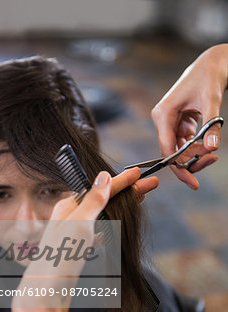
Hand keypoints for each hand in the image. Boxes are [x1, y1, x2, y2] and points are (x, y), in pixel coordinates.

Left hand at [11, 167, 157, 311]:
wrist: (45, 295)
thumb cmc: (59, 258)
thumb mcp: (78, 224)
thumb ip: (92, 201)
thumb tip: (103, 177)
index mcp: (68, 207)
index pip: (100, 188)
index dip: (122, 181)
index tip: (139, 173)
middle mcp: (70, 218)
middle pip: (104, 200)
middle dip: (127, 192)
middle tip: (150, 185)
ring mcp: (74, 235)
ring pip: (103, 215)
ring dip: (121, 206)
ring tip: (139, 199)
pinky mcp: (78, 251)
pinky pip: (98, 231)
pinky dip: (111, 225)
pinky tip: (119, 223)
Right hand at [151, 44, 227, 188]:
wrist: (213, 64)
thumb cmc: (208, 77)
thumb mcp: (211, 101)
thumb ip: (211, 126)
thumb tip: (212, 148)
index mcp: (163, 115)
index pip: (167, 149)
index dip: (179, 168)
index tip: (193, 182)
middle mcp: (163, 120)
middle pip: (173, 152)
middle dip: (192, 161)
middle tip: (212, 160)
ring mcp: (170, 122)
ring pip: (180, 149)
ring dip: (196, 155)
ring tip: (213, 153)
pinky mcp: (179, 122)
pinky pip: (185, 142)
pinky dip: (197, 146)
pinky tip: (208, 144)